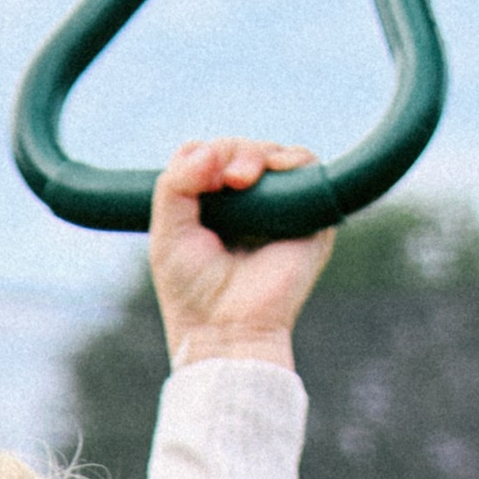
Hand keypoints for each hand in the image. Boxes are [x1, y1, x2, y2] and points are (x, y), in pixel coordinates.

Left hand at [148, 138, 334, 369]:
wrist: (226, 330)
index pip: (211, 156)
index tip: (196, 179)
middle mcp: (249, 207)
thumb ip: (175, 184)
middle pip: (242, 150)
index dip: (204, 155)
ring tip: (241, 178)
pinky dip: (293, 160)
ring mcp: (280, 211)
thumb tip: (207, 148)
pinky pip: (310, 170)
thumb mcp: (167, 232)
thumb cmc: (192, 292)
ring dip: (256, 154)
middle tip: (226, 179)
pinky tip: (275, 170)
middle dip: (230, 152)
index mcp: (214, 208)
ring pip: (274, 154)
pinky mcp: (311, 221)